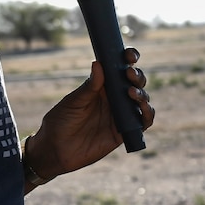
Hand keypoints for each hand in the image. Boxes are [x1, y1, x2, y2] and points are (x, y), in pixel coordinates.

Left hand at [27, 48, 154, 179]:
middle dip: (137, 75)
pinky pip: (144, 121)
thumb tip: (99, 63)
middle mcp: (114, 98)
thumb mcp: (73, 102)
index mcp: (102, 85)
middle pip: (135, 81)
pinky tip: (144, 110)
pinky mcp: (125, 131)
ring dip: (142, 94)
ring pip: (142, 99)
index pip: (120, 67)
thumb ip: (89, 86)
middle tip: (128, 74)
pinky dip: (148, 114)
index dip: (129, 59)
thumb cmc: (60, 121)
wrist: (56, 150)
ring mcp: (121, 114)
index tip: (129, 55)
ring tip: (132, 93)